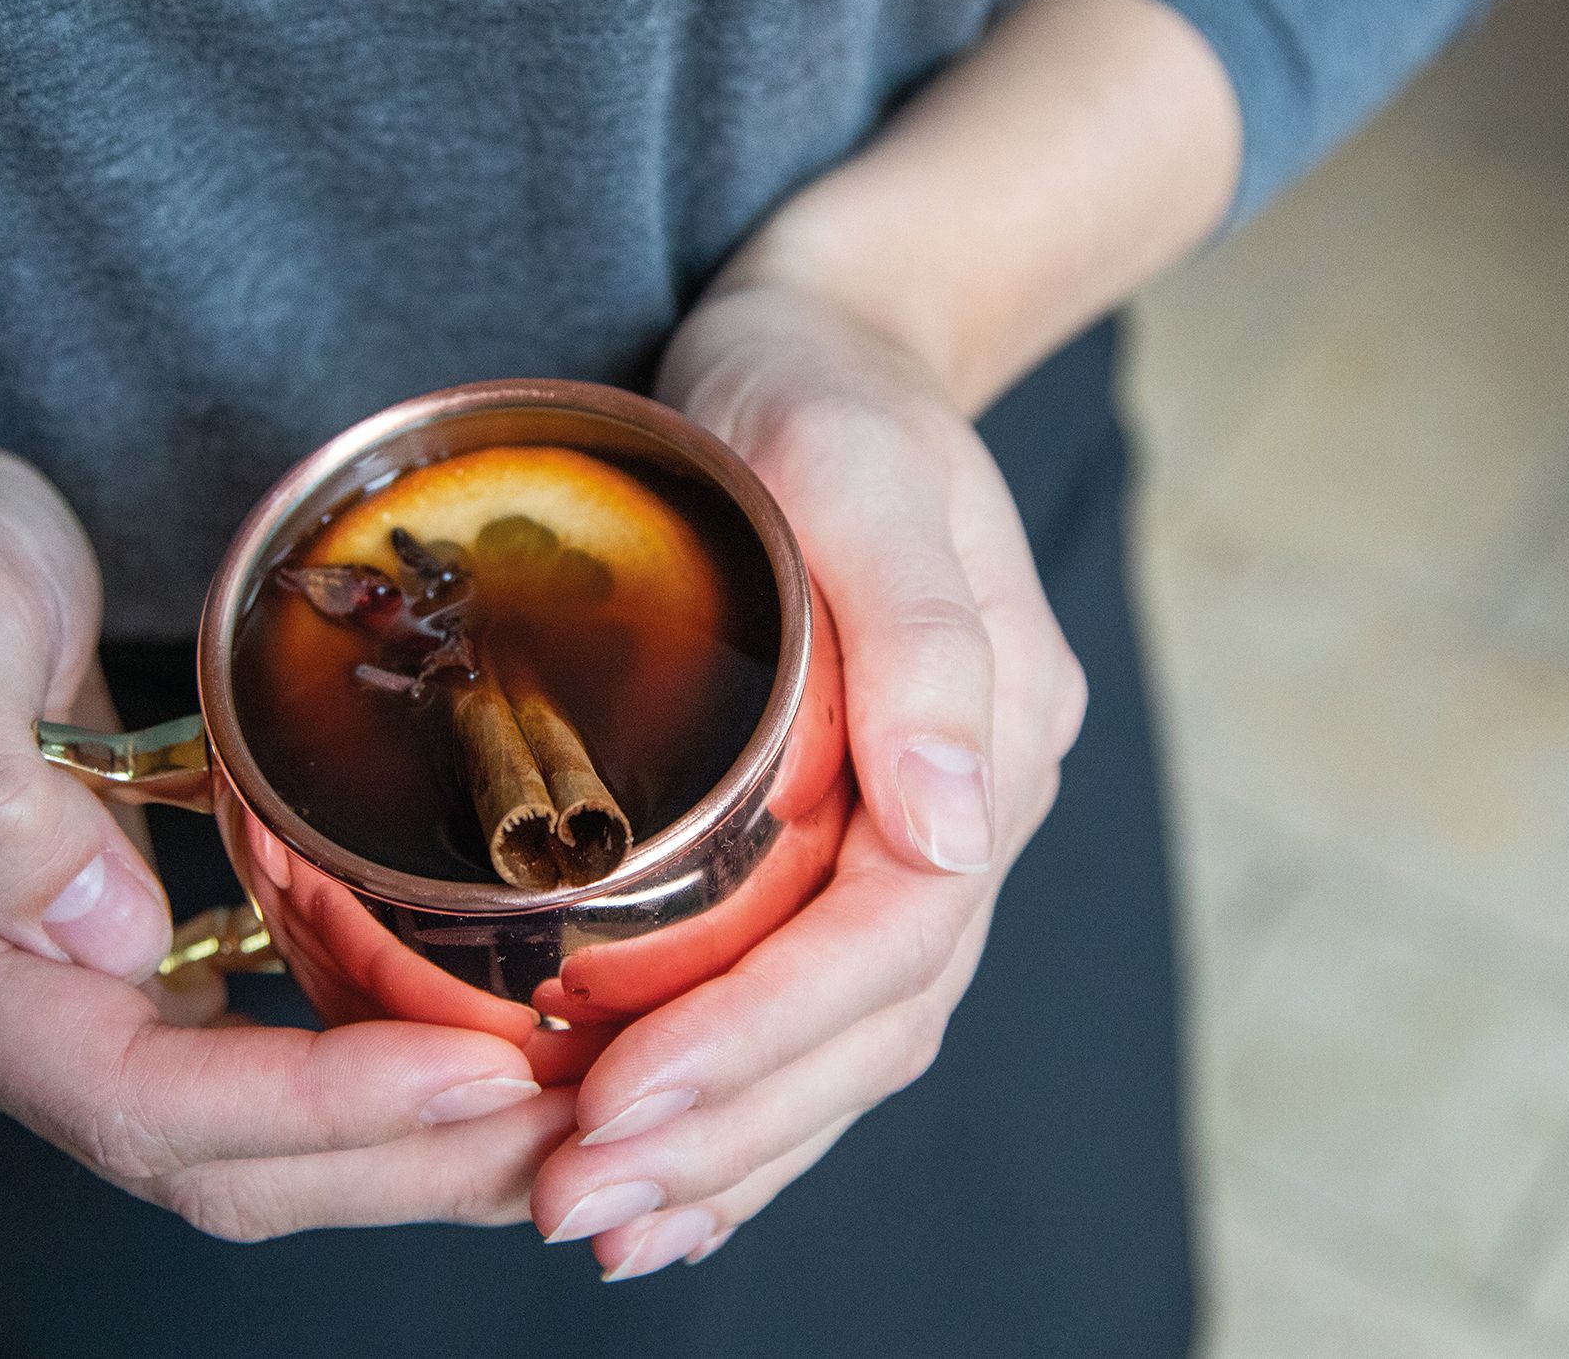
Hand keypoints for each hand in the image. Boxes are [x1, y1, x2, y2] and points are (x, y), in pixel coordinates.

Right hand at [0, 444, 573, 1237]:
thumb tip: (104, 938)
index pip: (134, 1094)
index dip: (315, 1104)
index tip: (478, 1073)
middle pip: (210, 1162)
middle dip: (401, 1160)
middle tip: (570, 1130)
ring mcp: (61, 1014)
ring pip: (246, 1149)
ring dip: (409, 1153)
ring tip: (559, 1124)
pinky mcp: (126, 987)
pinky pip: (257, 1083)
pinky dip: (375, 1096)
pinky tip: (479, 1072)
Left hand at [527, 284, 1086, 1275]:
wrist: (830, 350)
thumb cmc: (824, 396)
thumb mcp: (857, 467)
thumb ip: (922, 639)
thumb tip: (958, 831)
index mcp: (991, 741)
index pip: (891, 944)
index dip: (762, 1046)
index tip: (620, 1110)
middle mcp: (966, 812)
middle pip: (870, 1024)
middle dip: (726, 1130)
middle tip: (577, 1205)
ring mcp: (915, 831)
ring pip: (847, 1039)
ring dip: (731, 1146)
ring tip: (604, 1218)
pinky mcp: (847, 832)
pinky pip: (819, 997)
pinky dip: (749, 1096)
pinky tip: (675, 1162)